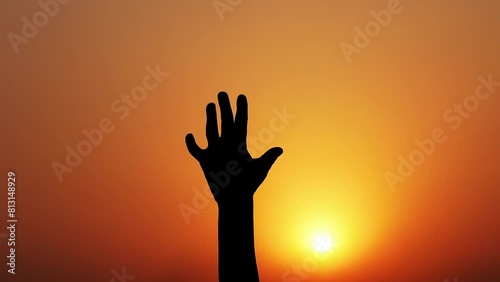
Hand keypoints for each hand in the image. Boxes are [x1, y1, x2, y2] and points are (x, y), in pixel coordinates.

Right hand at [185, 92, 282, 206]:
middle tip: (222, 93)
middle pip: (225, 122)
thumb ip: (267, 158)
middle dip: (224, 107)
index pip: (241, 122)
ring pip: (211, 130)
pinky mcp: (205, 160)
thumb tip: (279, 149)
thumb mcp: (258, 170)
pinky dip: (191, 143)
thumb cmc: (248, 186)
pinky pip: (195, 149)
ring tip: (210, 104)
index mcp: (240, 144)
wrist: (234, 199)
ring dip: (210, 118)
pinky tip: (189, 135)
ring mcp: (215, 151)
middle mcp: (227, 145)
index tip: (241, 96)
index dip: (241, 109)